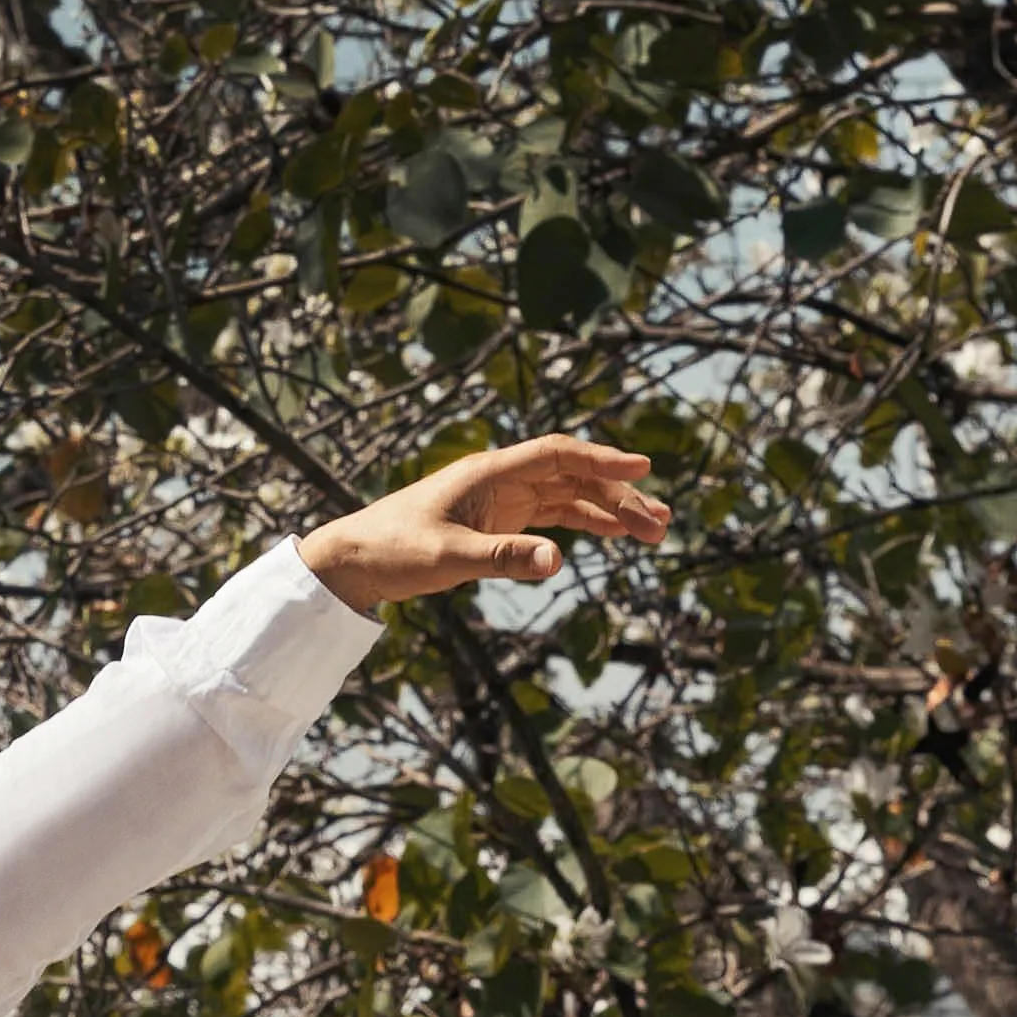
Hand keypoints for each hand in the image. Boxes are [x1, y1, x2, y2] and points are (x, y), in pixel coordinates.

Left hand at [301, 430, 668, 615]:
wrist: (355, 560)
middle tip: (661, 523)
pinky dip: (584, 523)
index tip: (643, 468)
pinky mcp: (498, 520)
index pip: (557, 455)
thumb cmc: (393, 551)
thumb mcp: (448, 558)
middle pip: (573, 478)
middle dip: (619, 497)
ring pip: (568, 497)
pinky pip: (552, 515)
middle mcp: (500, 479)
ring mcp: (501, 499)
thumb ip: (503, 558)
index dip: (602, 460)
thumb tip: (558, 561)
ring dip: (610, 512)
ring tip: (654, 531)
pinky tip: (614, 534)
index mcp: (488, 473)